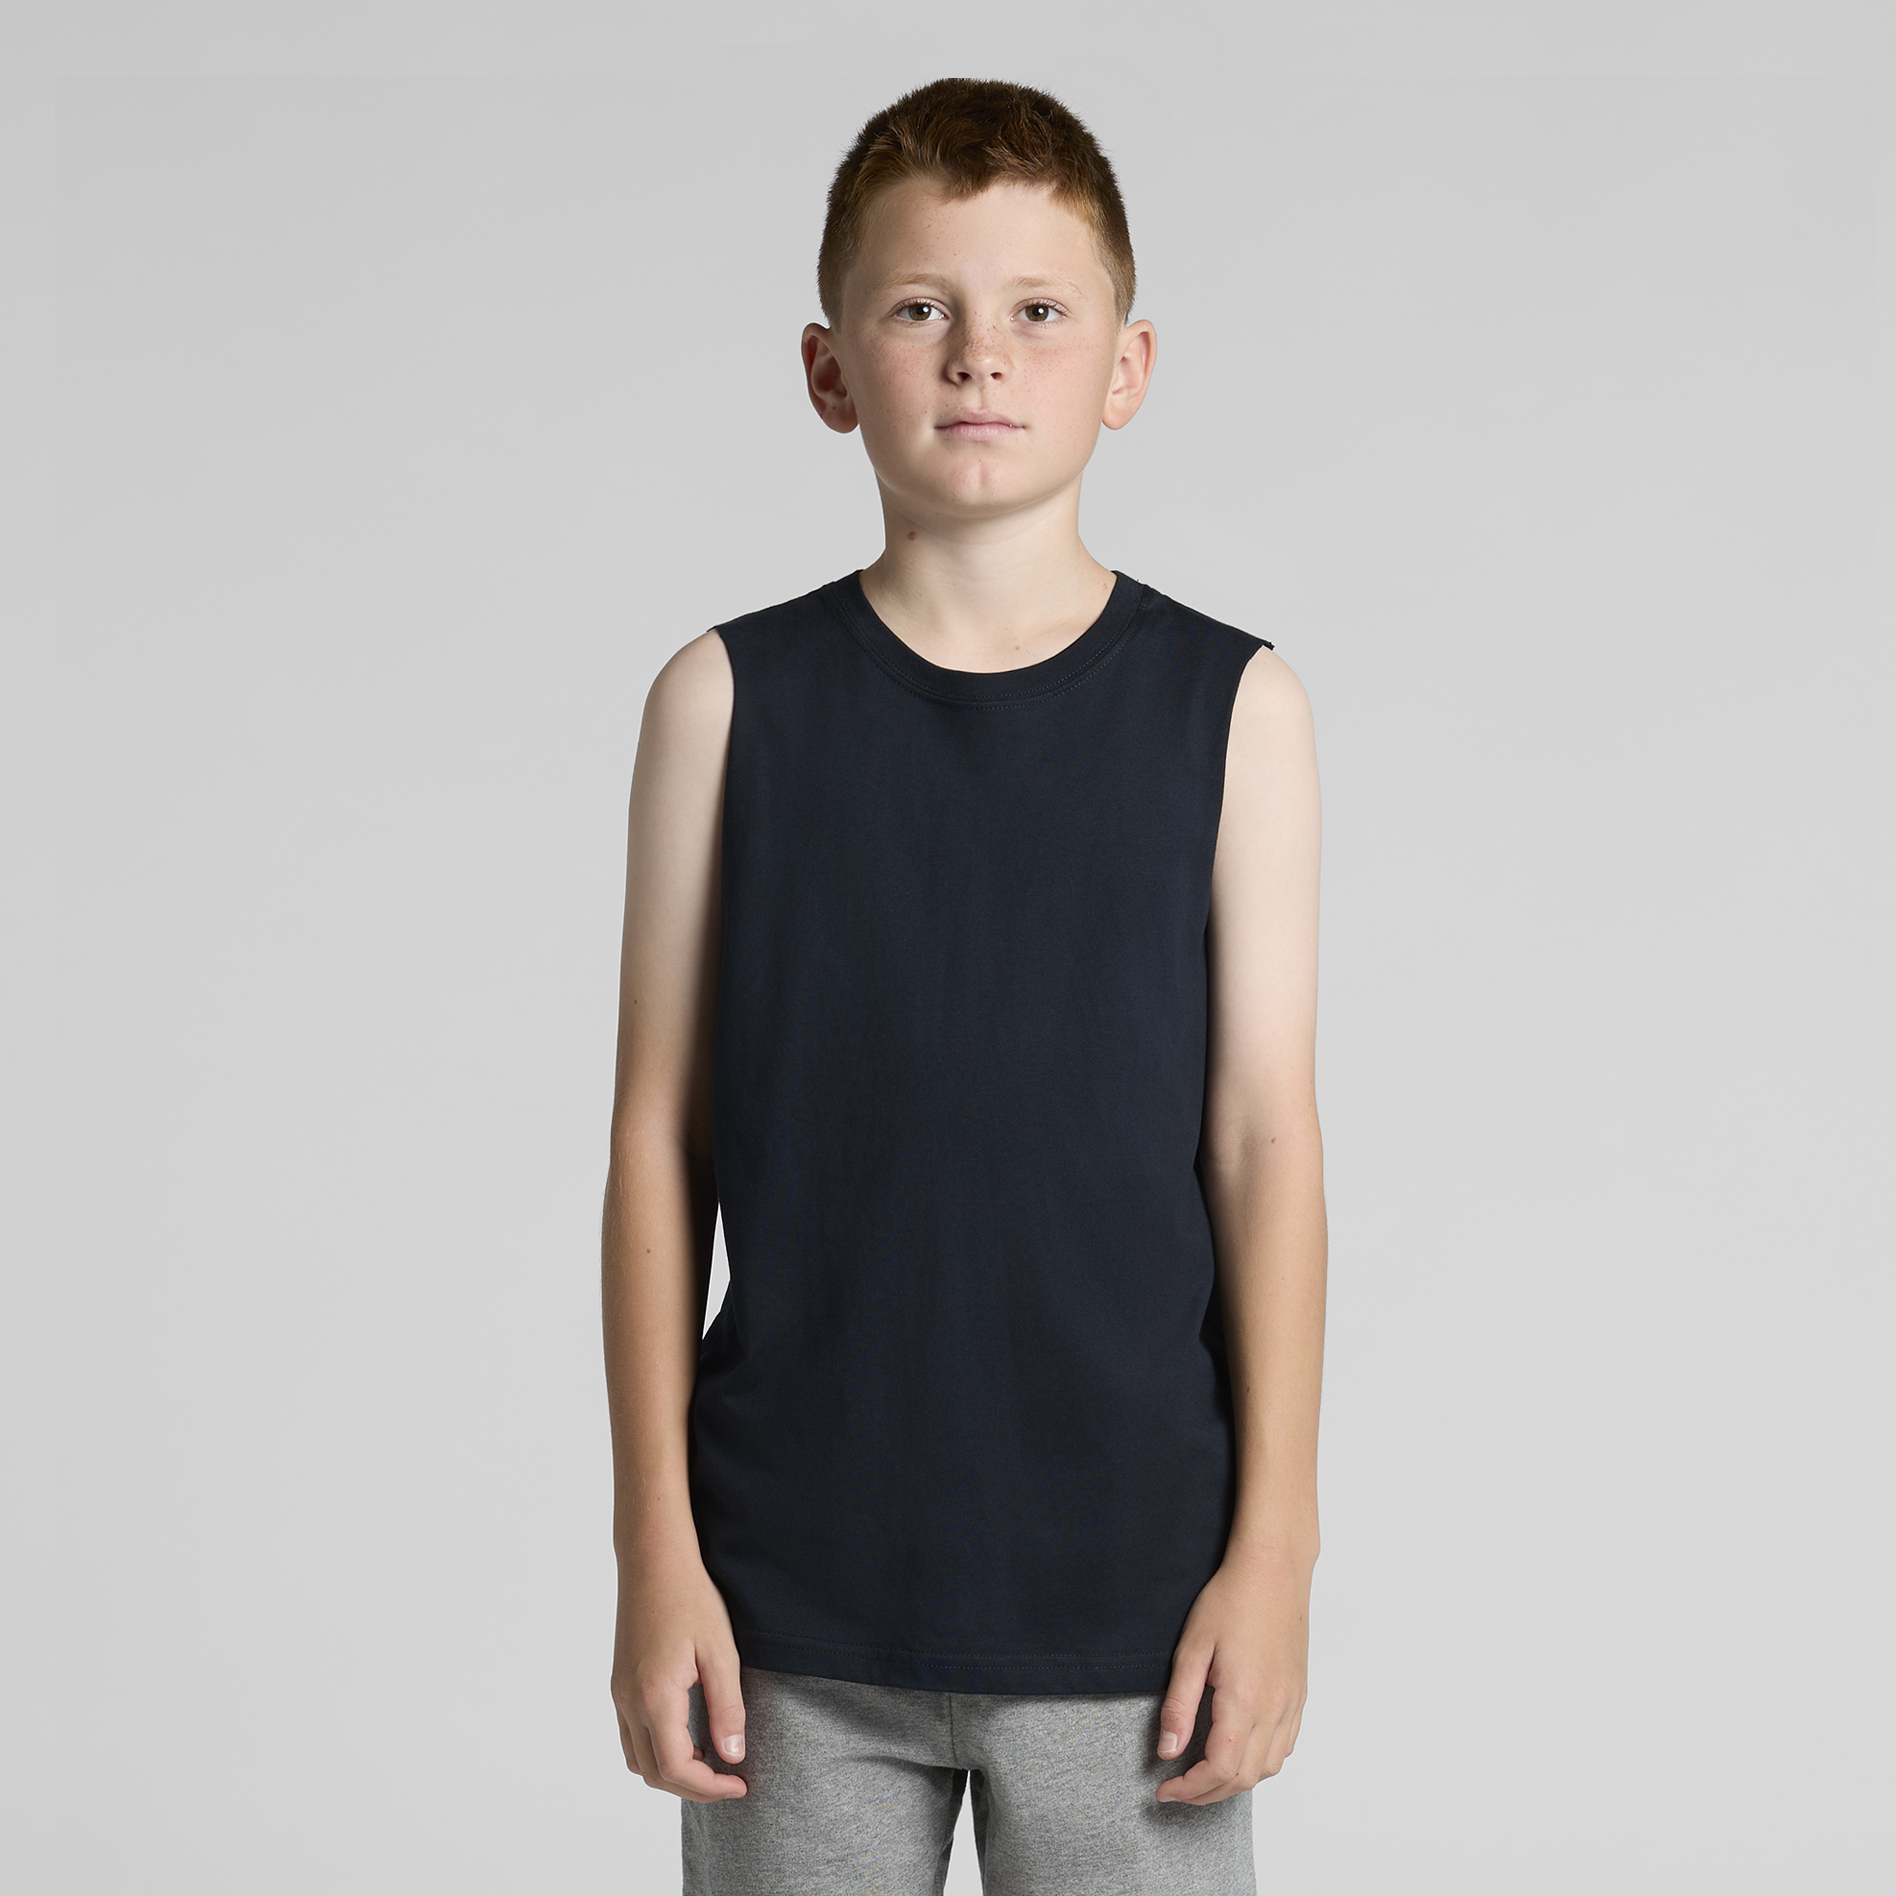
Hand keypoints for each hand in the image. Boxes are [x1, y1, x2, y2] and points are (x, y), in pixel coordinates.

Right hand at [611, 1532, 749, 1802]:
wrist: (653, 1558)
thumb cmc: (690, 1597)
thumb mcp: (720, 1651)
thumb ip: (726, 1708)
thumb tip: (733, 1756)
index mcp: (655, 1696)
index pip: (677, 1768)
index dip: (709, 1787)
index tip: (740, 1784)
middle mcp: (629, 1702)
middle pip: (653, 1773)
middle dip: (692, 1787)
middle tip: (729, 1780)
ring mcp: (619, 1694)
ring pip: (637, 1759)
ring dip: (671, 1772)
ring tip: (710, 1760)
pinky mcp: (619, 1683)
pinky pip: (631, 1736)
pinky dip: (656, 1750)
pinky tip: (687, 1735)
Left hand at [1154, 1541, 1312, 1804]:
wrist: (1273, 1570)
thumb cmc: (1230, 1599)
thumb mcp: (1192, 1648)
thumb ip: (1179, 1704)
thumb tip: (1168, 1751)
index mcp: (1245, 1699)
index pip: (1219, 1768)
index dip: (1190, 1788)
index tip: (1164, 1789)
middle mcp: (1275, 1708)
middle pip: (1244, 1777)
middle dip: (1208, 1793)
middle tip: (1178, 1789)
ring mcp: (1292, 1703)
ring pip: (1268, 1768)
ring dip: (1235, 1781)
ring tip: (1204, 1774)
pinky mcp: (1299, 1695)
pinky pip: (1285, 1747)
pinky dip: (1261, 1763)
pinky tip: (1239, 1751)